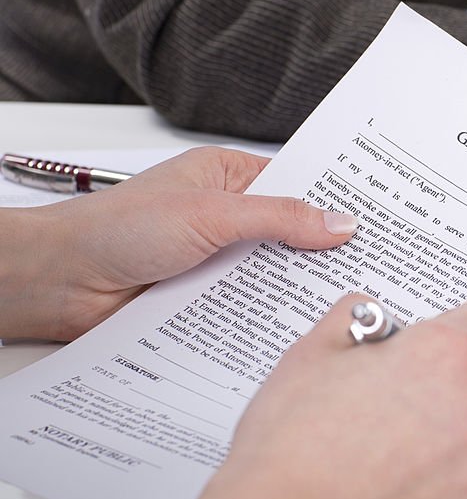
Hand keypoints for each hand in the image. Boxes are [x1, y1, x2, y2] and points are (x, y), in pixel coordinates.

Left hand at [0, 147, 356, 340]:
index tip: (374, 215)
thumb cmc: (116, 228)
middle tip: (368, 261)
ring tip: (340, 293)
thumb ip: (279, 218)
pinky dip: (267, 312)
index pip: (296, 183)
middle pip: (290, 232)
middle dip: (321, 248)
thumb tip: (338, 222)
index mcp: (228, 177)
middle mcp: (226, 216)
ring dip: (292, 284)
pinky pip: (250, 304)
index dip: (333, 198)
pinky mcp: (208, 298)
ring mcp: (218, 259)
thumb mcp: (211, 213)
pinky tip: (293, 321)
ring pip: (272, 272)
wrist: (60, 281)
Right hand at [181, 296, 466, 498]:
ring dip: (461, 435)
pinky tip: (401, 485)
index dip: (464, 327)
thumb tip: (371, 317)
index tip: (450, 340)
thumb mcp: (312, 352)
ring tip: (401, 447)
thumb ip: (356, 317)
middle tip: (405, 399)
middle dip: (458, 383)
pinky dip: (449, 485)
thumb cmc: (290, 447)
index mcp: (442, 355)